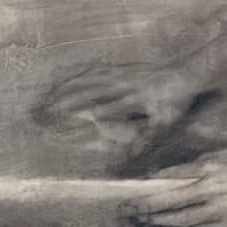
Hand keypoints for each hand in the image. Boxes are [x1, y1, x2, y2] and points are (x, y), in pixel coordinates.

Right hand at [35, 61, 195, 155]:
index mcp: (133, 98)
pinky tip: (64, 81)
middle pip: (87, 91)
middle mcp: (123, 84)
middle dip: (62, 102)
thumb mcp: (165, 124)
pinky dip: (77, 76)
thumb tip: (127, 158)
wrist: (186, 73)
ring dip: (65, 88)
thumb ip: (145, 140)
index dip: (78, 116)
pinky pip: (95, 70)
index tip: (58, 124)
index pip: (100, 109)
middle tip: (40, 113)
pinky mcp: (121, 68)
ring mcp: (121, 73)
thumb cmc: (176, 102)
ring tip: (44, 99)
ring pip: (87, 79)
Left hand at [123, 147, 226, 226]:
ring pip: (180, 222)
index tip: (133, 189)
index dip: (149, 186)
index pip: (171, 179)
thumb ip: (202, 162)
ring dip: (158, 222)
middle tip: (127, 210)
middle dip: (145, 207)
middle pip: (169, 203)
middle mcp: (213, 192)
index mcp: (212, 170)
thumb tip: (174, 173)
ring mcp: (220, 213)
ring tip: (142, 220)